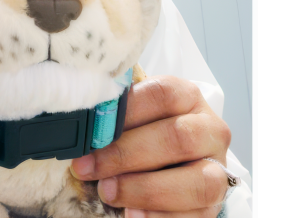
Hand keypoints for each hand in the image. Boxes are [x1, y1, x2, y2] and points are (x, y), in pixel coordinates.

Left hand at [70, 75, 233, 217]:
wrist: (174, 164)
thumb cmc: (148, 135)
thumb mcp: (134, 117)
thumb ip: (115, 116)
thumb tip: (81, 118)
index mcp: (188, 98)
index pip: (163, 94)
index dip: (127, 110)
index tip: (92, 129)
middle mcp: (210, 131)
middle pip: (178, 137)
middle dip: (127, 154)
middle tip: (89, 167)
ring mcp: (217, 169)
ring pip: (196, 181)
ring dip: (145, 189)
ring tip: (107, 192)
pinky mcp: (212, 205)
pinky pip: (195, 216)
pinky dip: (159, 217)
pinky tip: (130, 214)